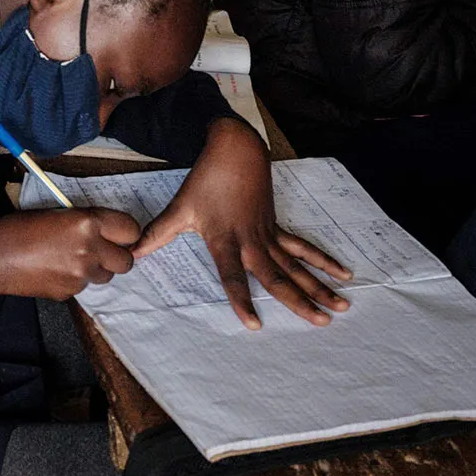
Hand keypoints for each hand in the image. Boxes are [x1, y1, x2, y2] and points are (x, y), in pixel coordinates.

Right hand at [0, 208, 140, 299]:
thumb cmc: (17, 228)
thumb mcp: (56, 212)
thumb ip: (84, 220)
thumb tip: (102, 230)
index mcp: (86, 223)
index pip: (130, 229)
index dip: (126, 232)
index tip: (120, 233)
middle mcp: (89, 250)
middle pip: (126, 261)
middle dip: (117, 255)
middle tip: (102, 249)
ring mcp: (81, 275)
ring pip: (107, 276)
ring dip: (97, 268)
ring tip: (73, 259)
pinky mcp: (70, 293)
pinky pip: (84, 287)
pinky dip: (75, 280)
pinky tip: (55, 270)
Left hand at [137, 119, 350, 329]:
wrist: (234, 150)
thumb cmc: (205, 181)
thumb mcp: (179, 209)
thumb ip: (157, 235)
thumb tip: (131, 254)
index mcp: (225, 240)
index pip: (232, 277)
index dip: (241, 301)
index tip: (254, 325)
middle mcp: (251, 242)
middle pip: (277, 277)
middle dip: (299, 301)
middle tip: (320, 322)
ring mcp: (267, 235)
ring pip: (297, 266)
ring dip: (319, 286)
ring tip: (341, 307)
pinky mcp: (277, 227)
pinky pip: (303, 249)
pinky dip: (323, 261)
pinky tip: (344, 274)